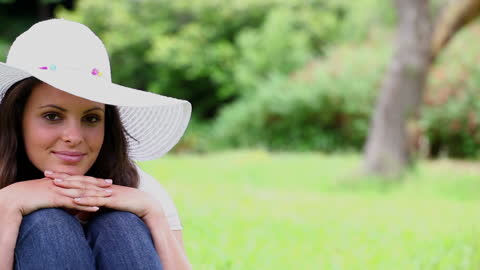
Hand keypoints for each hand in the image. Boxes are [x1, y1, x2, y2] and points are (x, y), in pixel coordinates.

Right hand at [0, 173, 112, 216]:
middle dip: (99, 184)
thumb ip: (60, 198)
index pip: (81, 180)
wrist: (16, 198)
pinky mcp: (57, 200)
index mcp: (61, 181)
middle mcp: (63, 184)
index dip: (94, 180)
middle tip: (112, 185)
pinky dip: (86, 205)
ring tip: (109, 196)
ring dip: (97, 194)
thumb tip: (70, 206)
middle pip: (84, 184)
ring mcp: (60, 191)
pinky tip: (96, 208)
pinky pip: (74, 203)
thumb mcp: (47, 195)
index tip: (105, 180)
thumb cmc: (30, 197)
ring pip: (82, 193)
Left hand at [47, 171, 164, 218]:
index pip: (79, 179)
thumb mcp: (106, 206)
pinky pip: (97, 200)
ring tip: (56, 184)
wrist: (145, 204)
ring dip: (71, 186)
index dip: (65, 176)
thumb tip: (78, 213)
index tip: (50, 174)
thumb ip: (92, 207)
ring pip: (85, 189)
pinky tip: (75, 200)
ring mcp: (106, 193)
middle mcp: (101, 187)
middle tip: (47, 174)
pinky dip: (86, 200)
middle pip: (79, 181)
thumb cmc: (127, 205)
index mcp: (99, 186)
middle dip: (63, 177)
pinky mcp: (112, 200)